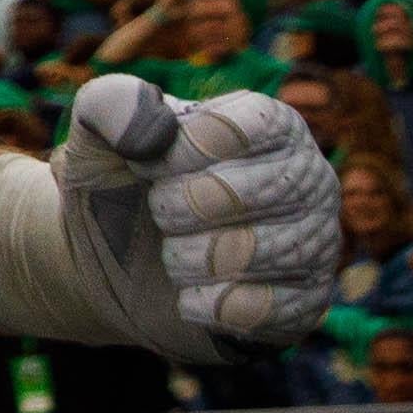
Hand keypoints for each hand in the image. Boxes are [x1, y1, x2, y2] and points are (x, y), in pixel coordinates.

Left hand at [38, 76, 336, 358]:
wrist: (112, 262)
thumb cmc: (119, 185)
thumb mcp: (98, 136)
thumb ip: (112, 105)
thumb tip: (152, 128)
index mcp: (269, 125)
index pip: (251, 126)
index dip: (185, 150)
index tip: (145, 166)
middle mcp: (306, 178)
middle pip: (266, 189)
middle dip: (186, 205)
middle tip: (157, 212)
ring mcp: (314, 241)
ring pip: (272, 250)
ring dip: (195, 257)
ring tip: (171, 254)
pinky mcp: (304, 300)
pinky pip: (273, 307)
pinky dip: (213, 304)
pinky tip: (187, 296)